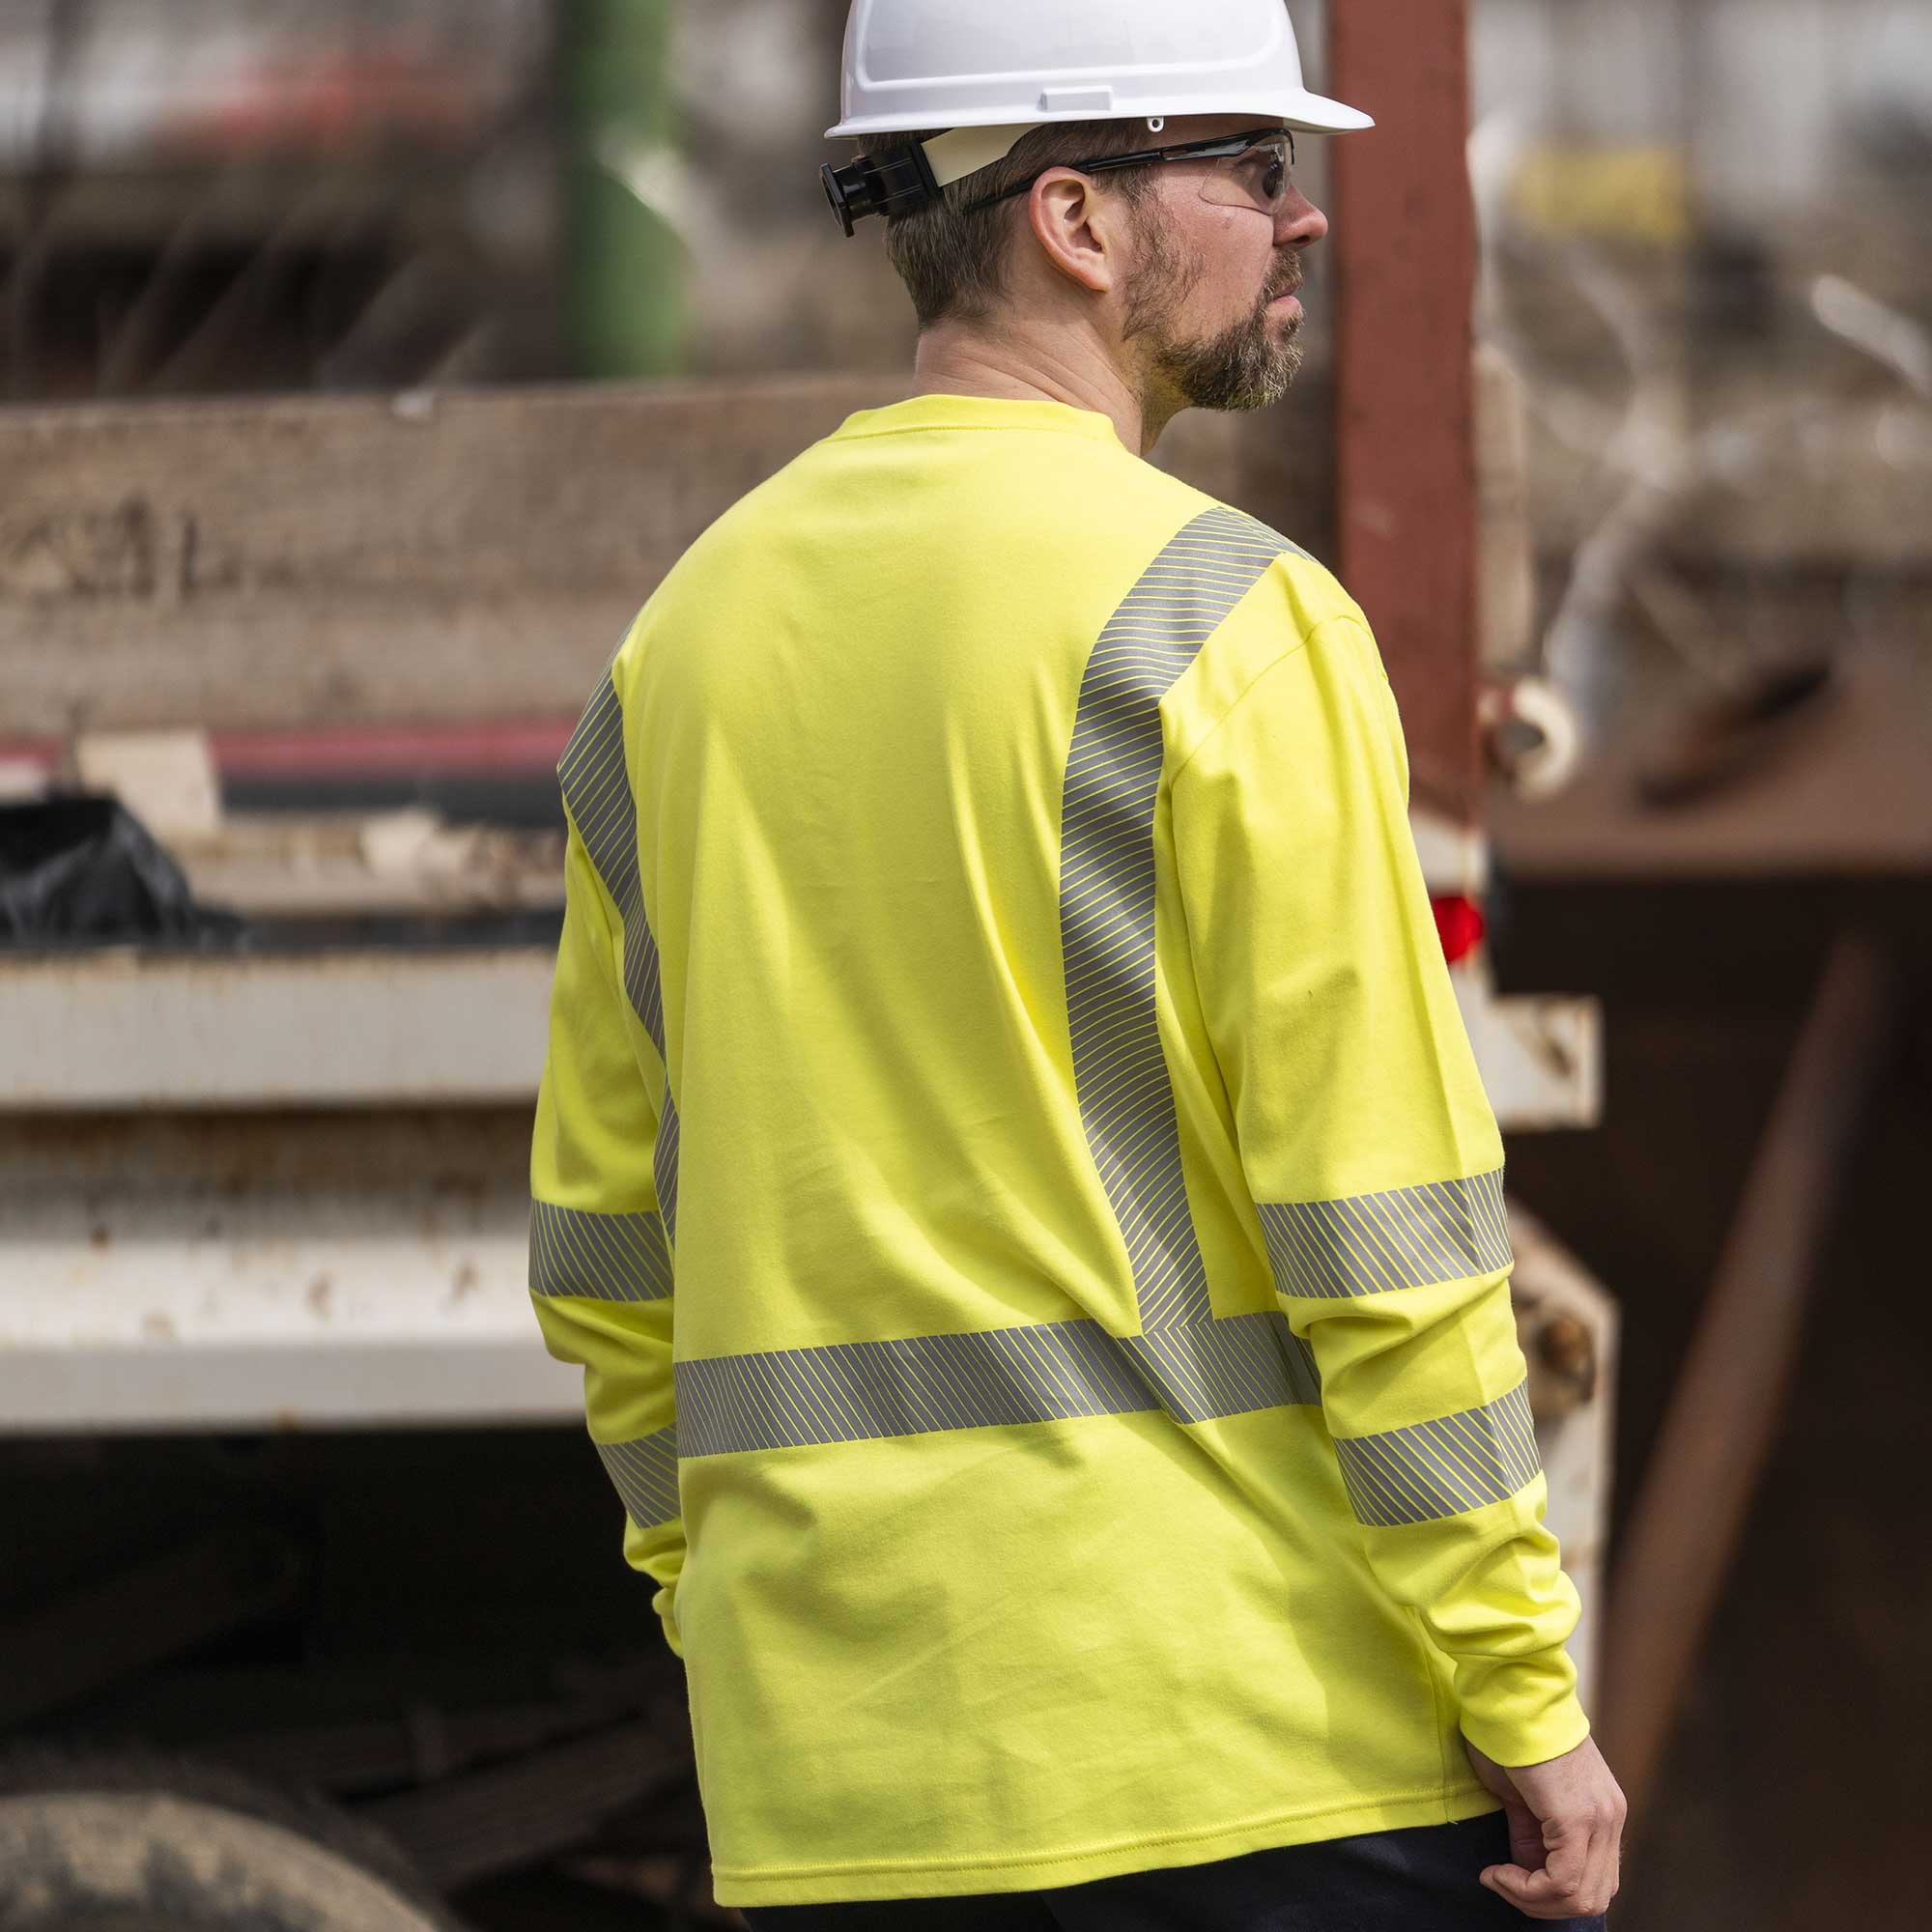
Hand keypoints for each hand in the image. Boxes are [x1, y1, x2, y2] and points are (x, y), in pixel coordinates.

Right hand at [1463, 1732, 1625, 1919]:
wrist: (1508, 1694)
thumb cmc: (1506, 1734)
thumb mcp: (1520, 1795)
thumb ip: (1530, 1833)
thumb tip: (1525, 1869)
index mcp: (1604, 1811)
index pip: (1594, 1880)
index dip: (1549, 1893)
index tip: (1505, 1876)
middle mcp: (1611, 1818)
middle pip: (1592, 1898)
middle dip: (1542, 1905)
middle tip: (1503, 1885)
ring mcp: (1600, 1819)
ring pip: (1580, 1898)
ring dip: (1532, 1900)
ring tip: (1499, 1879)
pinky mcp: (1578, 1818)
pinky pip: (1562, 1881)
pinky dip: (1527, 1889)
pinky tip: (1499, 1872)